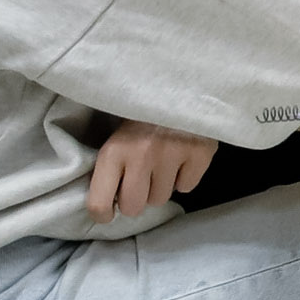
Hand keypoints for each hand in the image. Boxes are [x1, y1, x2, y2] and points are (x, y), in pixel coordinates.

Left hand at [85, 118, 216, 223]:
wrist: (179, 86)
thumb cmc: (140, 114)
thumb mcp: (116, 137)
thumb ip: (110, 168)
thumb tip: (108, 204)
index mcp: (114, 151)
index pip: (99, 203)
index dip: (103, 214)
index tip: (108, 211)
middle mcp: (141, 156)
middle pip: (134, 207)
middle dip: (136, 199)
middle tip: (139, 182)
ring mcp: (173, 156)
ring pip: (162, 198)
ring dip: (161, 186)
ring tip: (162, 164)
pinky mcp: (200, 155)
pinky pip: (187, 187)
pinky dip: (184, 177)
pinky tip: (181, 159)